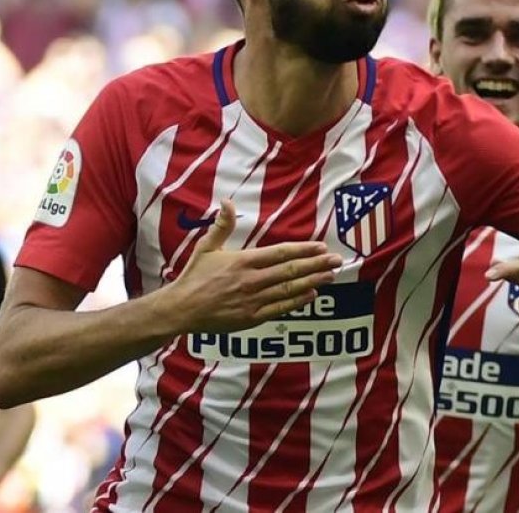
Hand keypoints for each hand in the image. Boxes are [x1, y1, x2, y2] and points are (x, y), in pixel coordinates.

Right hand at [156, 200, 342, 332]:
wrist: (182, 309)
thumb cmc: (194, 277)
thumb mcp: (207, 247)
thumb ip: (222, 225)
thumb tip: (227, 201)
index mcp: (243, 261)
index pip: (280, 253)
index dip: (303, 250)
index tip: (321, 247)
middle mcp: (252, 280)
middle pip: (291, 271)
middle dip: (316, 265)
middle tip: (337, 260)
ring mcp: (253, 300)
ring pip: (289, 289)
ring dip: (312, 281)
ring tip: (330, 275)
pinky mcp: (252, 317)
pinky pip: (280, 308)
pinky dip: (297, 301)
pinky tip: (312, 295)